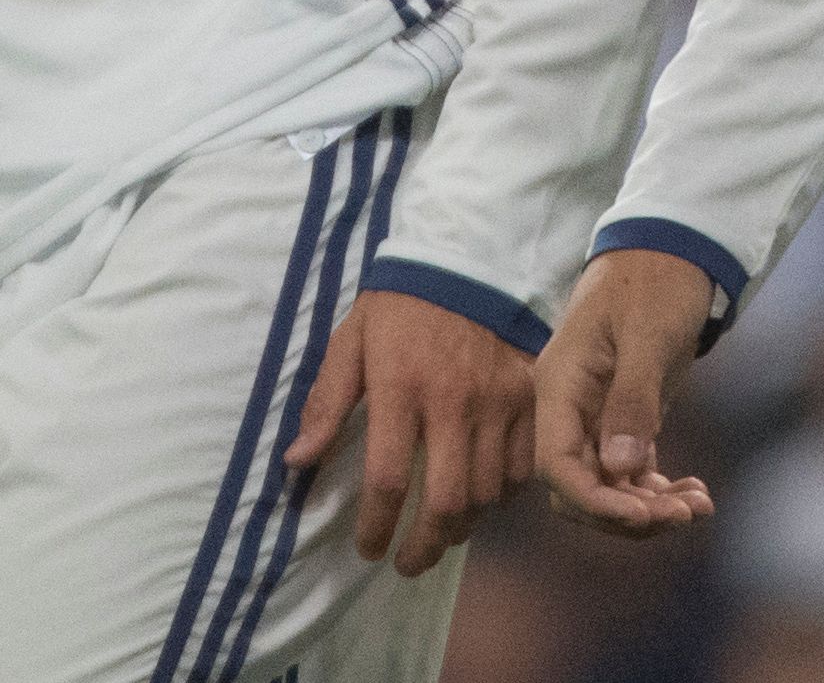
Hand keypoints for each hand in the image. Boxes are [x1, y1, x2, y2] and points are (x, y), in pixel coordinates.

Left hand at [285, 289, 537, 576]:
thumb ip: (325, 403)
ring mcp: (498, 400)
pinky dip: (501, 495)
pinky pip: (522, 466)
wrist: (462, 259)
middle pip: (446, 501)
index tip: (368, 547)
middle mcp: (453, 402)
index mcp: (401, 388)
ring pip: (487, 492)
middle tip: (407, 563)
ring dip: (462, 527)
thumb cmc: (397, 307)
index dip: (377, 526)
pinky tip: (481, 500)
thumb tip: (296, 462)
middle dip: (424, 546)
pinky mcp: (527, 395)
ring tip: (440, 536)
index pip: (389, 480)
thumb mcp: (349, 342)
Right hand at [535, 248, 716, 537]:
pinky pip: (632, 471)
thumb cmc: (656, 282)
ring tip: (698, 506)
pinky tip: (697, 495)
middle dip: (626, 512)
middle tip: (681, 515)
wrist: (672, 248)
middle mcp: (570, 406)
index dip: (595, 501)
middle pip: (580, 488)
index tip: (642, 517)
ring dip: (650, 506)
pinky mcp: (623, 417)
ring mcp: (596, 414)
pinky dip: (660, 490)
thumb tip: (619, 468)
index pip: (557, 465)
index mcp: (560, 385)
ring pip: (609, 485)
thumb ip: (631, 401)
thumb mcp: (647, 335)